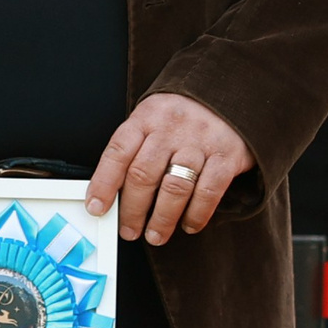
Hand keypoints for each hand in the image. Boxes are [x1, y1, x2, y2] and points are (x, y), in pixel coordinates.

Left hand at [88, 92, 255, 244]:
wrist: (232, 91)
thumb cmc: (185, 114)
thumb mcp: (154, 117)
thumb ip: (136, 148)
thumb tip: (112, 192)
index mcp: (147, 117)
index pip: (118, 152)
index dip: (104, 183)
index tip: (96, 208)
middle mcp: (171, 128)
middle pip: (143, 175)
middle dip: (132, 210)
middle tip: (129, 231)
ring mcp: (200, 141)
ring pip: (175, 187)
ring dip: (162, 219)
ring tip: (155, 235)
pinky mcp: (227, 154)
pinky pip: (208, 191)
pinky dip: (196, 214)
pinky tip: (188, 225)